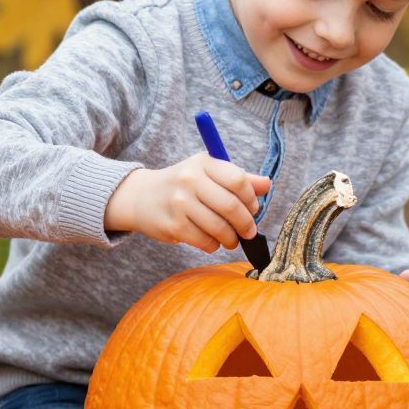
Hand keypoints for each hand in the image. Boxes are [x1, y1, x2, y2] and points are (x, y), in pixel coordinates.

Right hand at [108, 157, 270, 251]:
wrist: (141, 197)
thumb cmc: (183, 185)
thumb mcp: (208, 173)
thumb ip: (238, 179)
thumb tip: (268, 185)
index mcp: (204, 163)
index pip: (238, 180)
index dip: (251, 199)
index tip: (253, 209)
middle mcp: (190, 180)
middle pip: (231, 206)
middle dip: (246, 224)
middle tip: (249, 232)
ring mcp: (180, 203)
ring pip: (220, 228)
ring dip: (231, 238)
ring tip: (231, 239)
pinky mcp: (173, 225)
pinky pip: (205, 241)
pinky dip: (213, 245)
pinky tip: (211, 241)